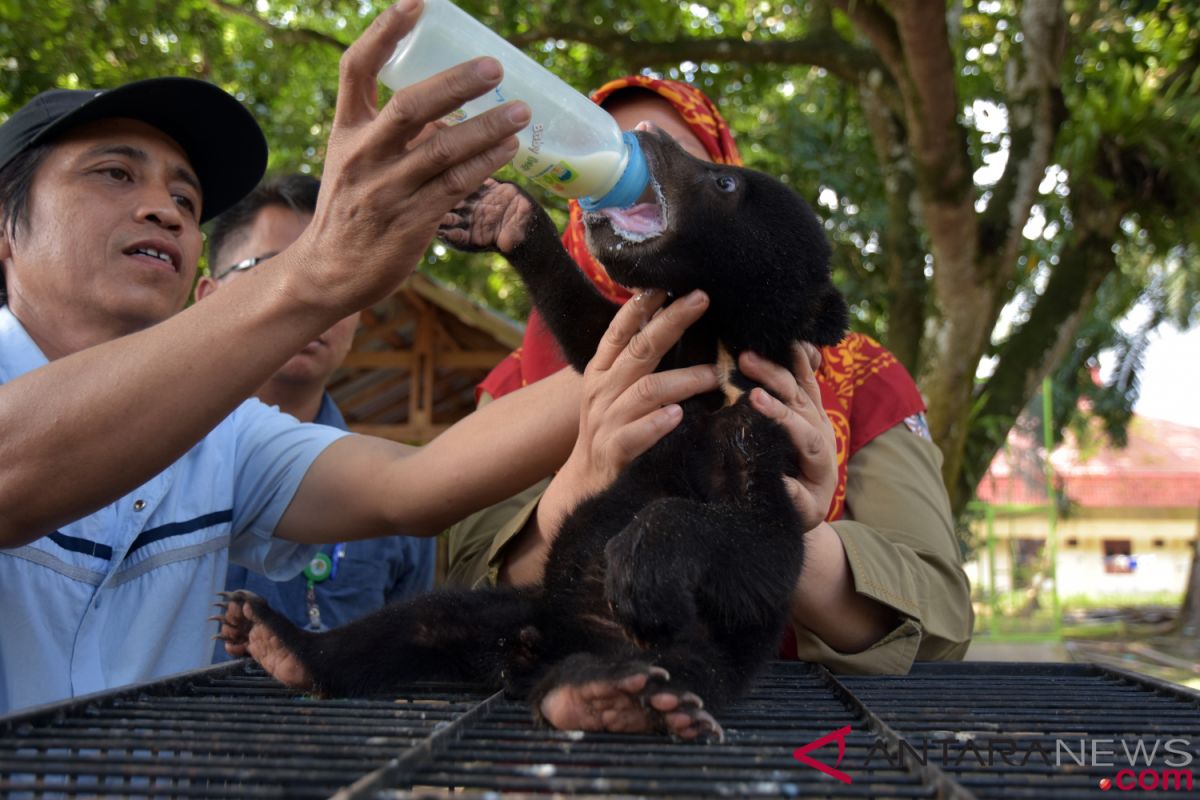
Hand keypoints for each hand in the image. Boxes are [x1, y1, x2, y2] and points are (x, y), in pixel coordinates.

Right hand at [291, 0, 530, 312]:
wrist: (327, 271)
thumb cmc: (352, 209)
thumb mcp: (357, 161)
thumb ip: (398, 134)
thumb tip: (453, 108)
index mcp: (346, 130)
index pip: (356, 68)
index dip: (386, 31)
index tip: (417, 2)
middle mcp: (363, 155)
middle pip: (410, 106)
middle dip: (455, 83)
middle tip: (494, 67)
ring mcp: (387, 189)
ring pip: (443, 149)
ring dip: (487, 128)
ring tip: (521, 111)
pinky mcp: (410, 221)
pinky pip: (455, 186)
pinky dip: (485, 164)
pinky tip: (508, 150)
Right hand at [537, 289, 718, 535]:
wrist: (583, 487)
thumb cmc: (611, 432)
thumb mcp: (614, 393)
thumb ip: (636, 365)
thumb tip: (667, 324)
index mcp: (602, 372)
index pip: (621, 331)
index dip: (641, 305)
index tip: (666, 282)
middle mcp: (602, 390)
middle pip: (639, 349)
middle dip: (671, 321)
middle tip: (702, 299)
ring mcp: (606, 421)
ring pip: (646, 391)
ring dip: (682, 379)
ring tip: (712, 375)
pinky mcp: (613, 452)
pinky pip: (635, 435)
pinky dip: (657, 424)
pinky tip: (678, 416)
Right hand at [739, 343, 836, 531]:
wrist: (808, 503)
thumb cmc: (798, 510)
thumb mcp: (799, 513)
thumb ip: (793, 498)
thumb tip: (780, 481)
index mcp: (821, 459)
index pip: (804, 433)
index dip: (781, 415)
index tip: (755, 399)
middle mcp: (821, 432)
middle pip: (801, 400)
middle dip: (774, 379)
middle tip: (744, 361)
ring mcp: (817, 417)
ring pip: (800, 385)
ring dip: (776, 365)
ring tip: (750, 351)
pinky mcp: (811, 409)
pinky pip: (808, 379)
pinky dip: (800, 359)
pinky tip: (788, 340)